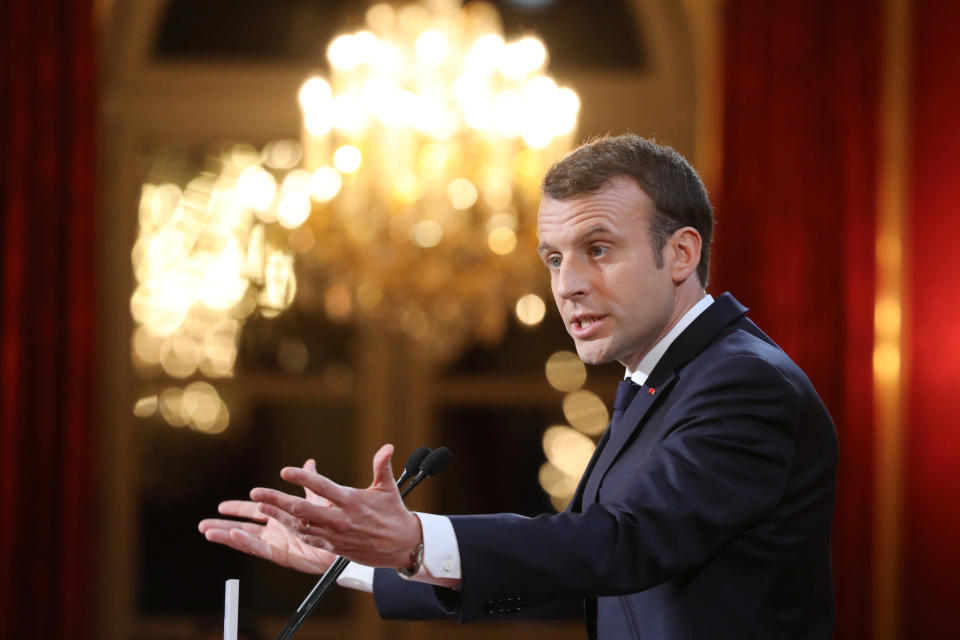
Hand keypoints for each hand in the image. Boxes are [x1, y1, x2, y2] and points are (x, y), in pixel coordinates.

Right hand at [198, 459, 336, 573]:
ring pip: (247, 539)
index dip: (238, 508)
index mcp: (283, 517)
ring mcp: (279, 543)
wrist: (351, 538)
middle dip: (224, 525)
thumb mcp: (321, 496)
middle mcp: (277, 531)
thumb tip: (309, 462)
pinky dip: (245, 542)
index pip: (255, 510)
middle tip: (203, 525)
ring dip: (227, 534)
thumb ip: (311, 481)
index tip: (221, 505)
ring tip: (208, 531)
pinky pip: (261, 549)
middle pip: (245, 527)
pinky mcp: (284, 554)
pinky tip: (232, 535)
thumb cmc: (337, 519)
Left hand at [250, 444, 422, 568]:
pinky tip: (279, 522)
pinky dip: (292, 530)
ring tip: (260, 507)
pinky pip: (309, 539)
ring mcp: (335, 535)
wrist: (402, 546)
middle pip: (303, 509)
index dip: (303, 478)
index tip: (286, 471)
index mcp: (352, 501)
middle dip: (277, 500)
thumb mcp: (388, 488)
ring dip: (278, 516)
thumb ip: (381, 466)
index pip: (323, 487)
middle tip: (256, 492)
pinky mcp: (334, 547)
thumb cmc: (394, 514)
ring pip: (300, 526)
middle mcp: (341, 519)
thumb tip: (387, 447)